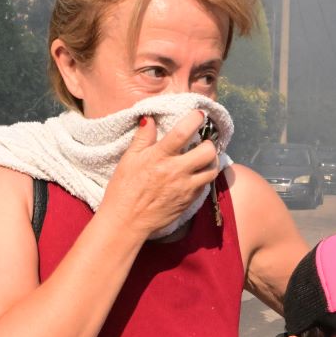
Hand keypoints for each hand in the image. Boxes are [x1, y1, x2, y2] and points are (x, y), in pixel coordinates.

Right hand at [100, 110, 219, 238]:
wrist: (126, 221)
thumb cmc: (124, 189)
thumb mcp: (128, 160)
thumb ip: (143, 138)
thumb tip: (149, 119)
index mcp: (159, 157)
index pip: (182, 132)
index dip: (195, 120)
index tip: (199, 115)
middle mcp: (176, 171)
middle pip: (207, 152)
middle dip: (209, 143)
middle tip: (202, 142)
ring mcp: (185, 188)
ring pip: (211, 170)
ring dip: (211, 161)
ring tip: (202, 158)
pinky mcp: (189, 201)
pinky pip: (205, 186)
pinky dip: (203, 177)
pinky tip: (195, 175)